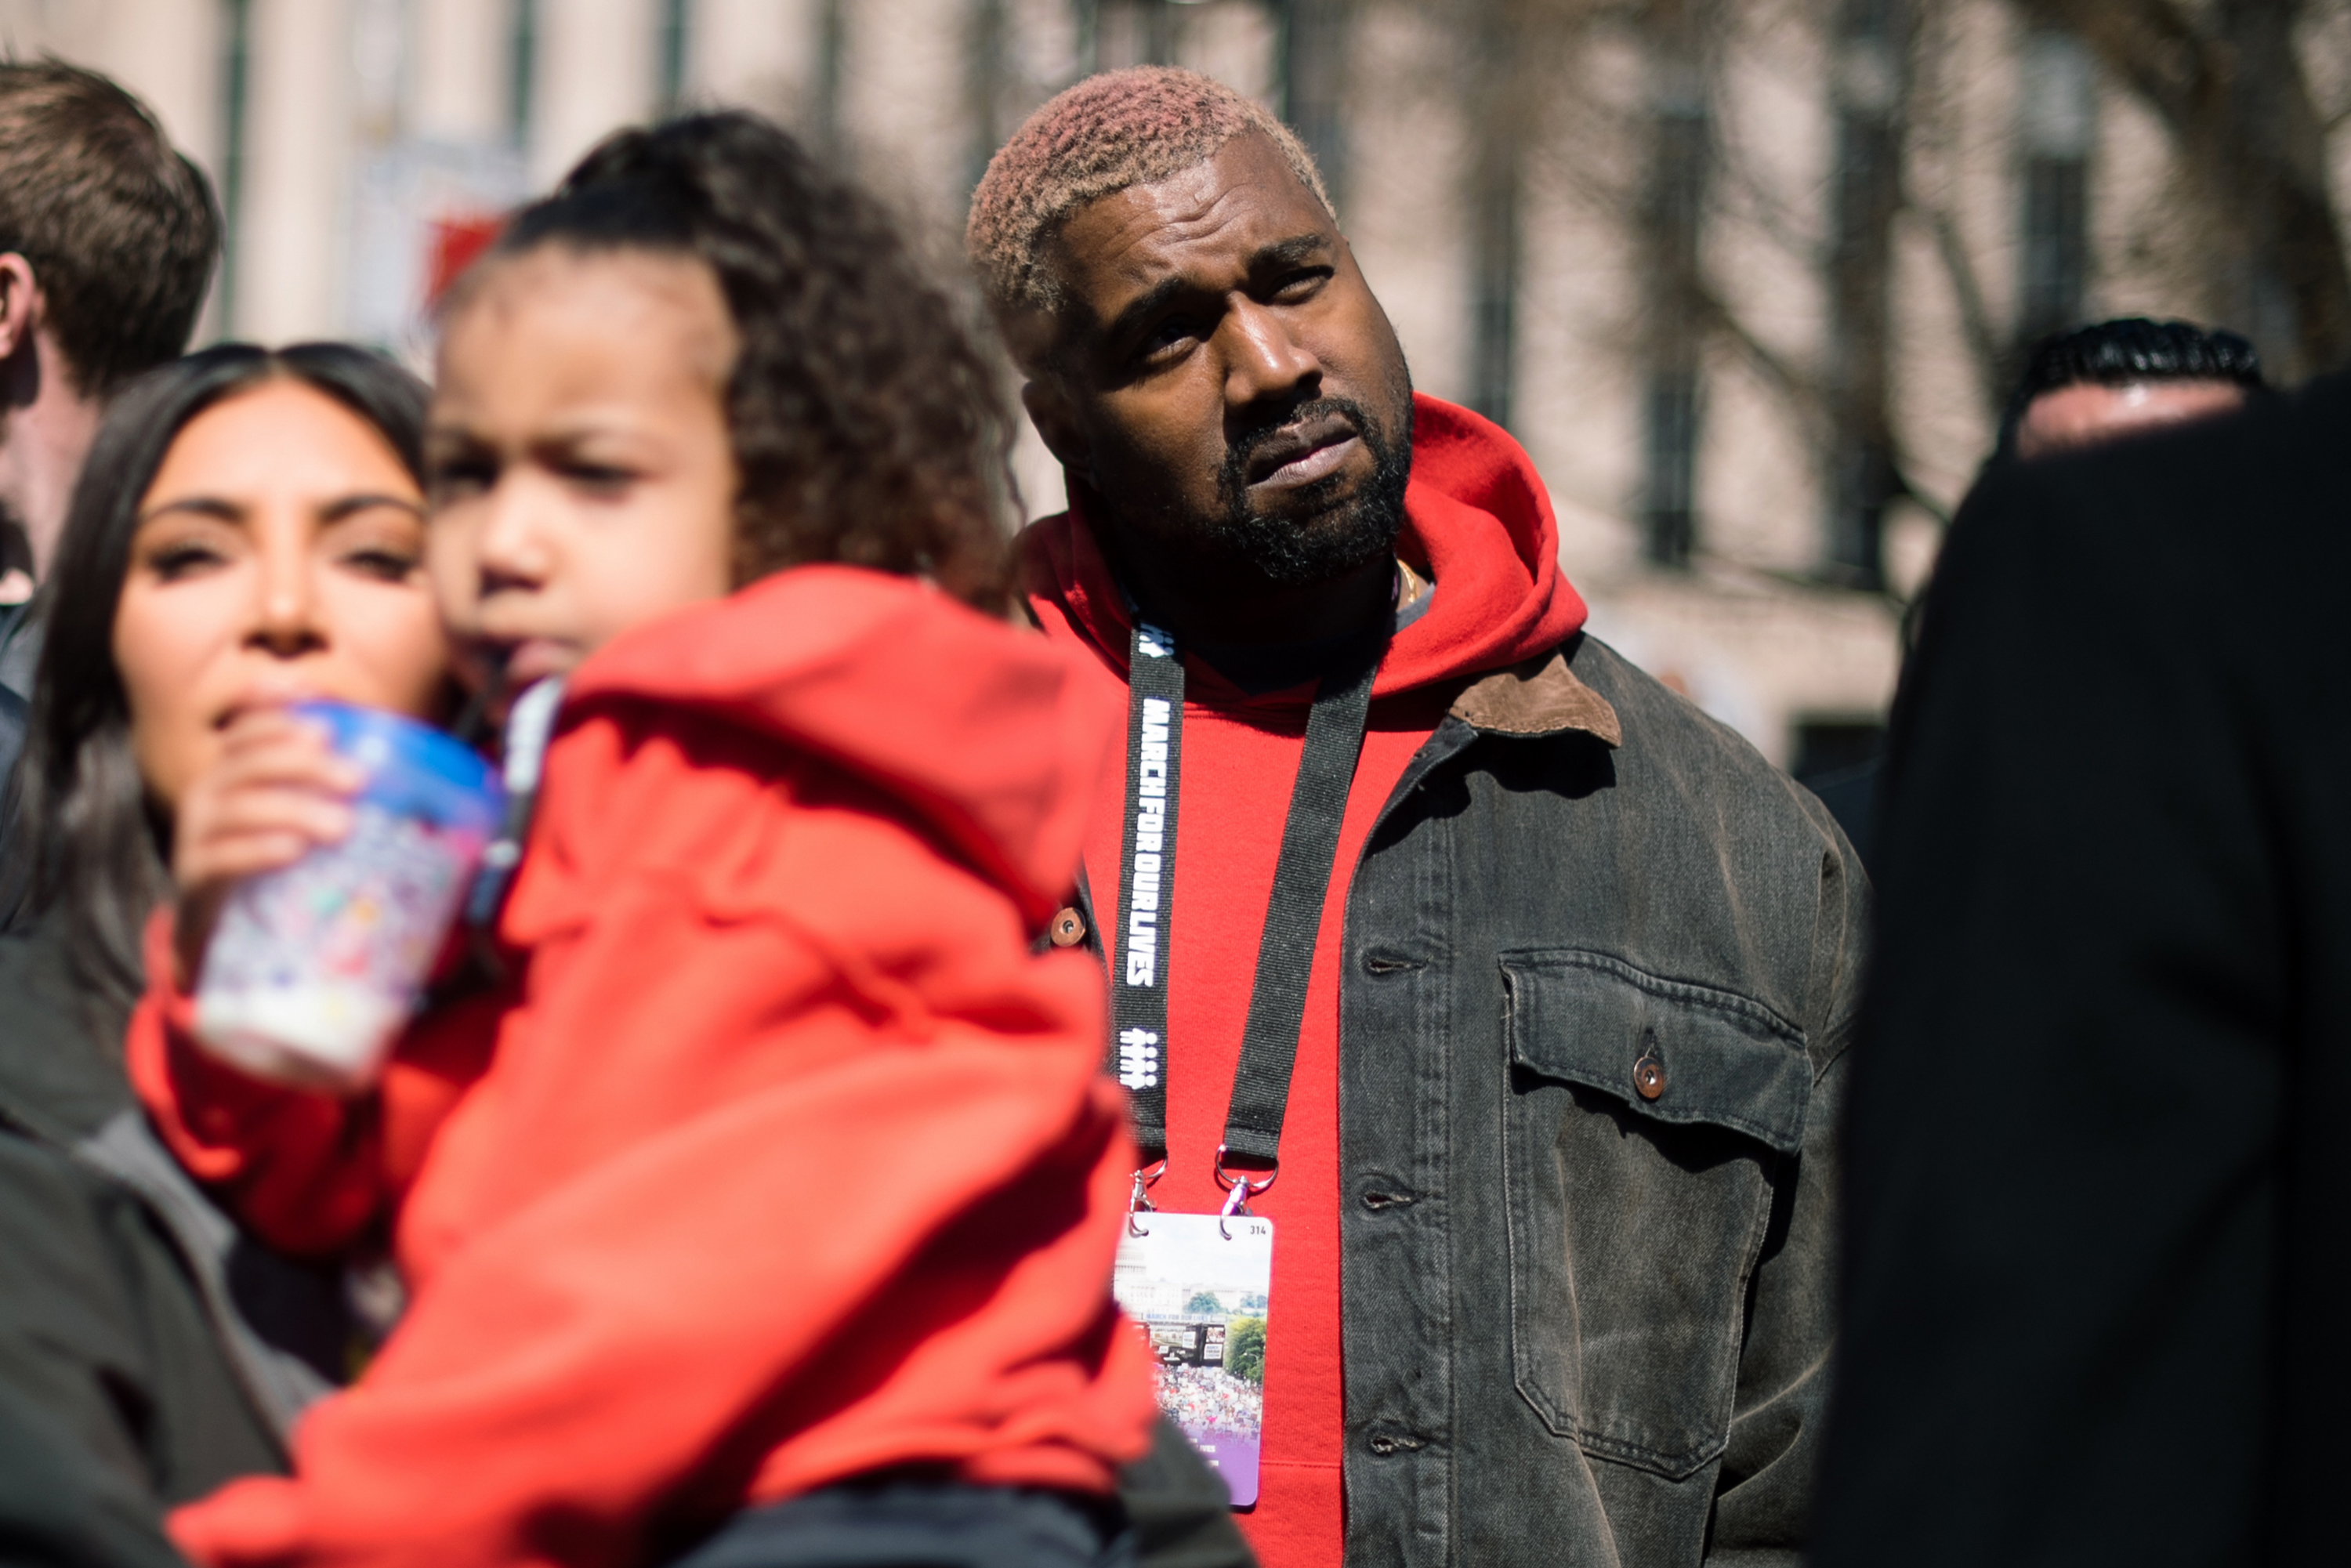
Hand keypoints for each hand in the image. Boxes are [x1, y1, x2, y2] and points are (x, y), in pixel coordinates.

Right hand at [173, 708, 364, 987]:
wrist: (227, 931)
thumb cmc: (277, 866)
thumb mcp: (302, 821)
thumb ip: (338, 793)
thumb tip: (416, 781)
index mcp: (236, 771)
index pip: (249, 728)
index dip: (274, 709)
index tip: (315, 705)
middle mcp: (209, 792)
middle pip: (249, 760)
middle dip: (304, 762)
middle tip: (358, 780)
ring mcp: (195, 833)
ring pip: (238, 807)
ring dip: (293, 809)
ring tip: (341, 825)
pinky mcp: (193, 876)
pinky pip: (219, 856)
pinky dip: (257, 850)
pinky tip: (293, 851)